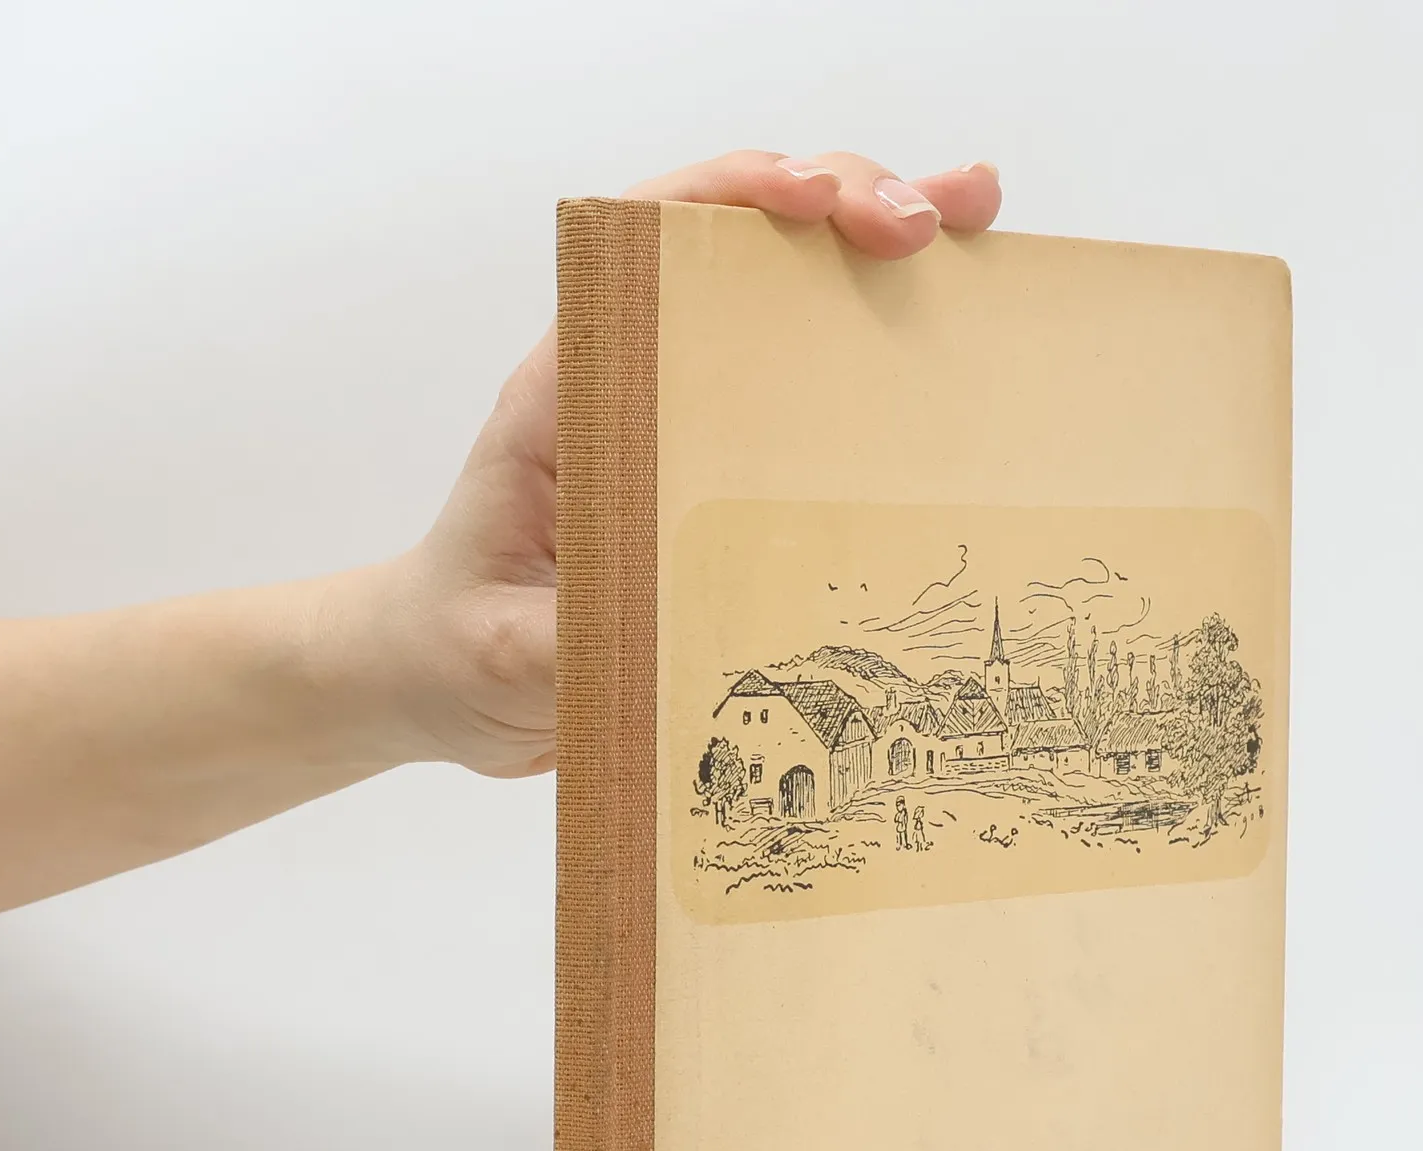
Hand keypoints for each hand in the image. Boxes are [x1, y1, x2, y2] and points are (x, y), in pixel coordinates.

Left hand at [380, 150, 1003, 777]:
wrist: (443, 679)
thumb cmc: (457, 645)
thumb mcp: (504, 652)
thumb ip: (572, 639)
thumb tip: (671, 630)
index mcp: (571, 392)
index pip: (647, 244)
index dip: (734, 199)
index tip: (819, 206)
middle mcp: (633, 377)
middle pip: (737, 244)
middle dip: (841, 203)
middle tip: (938, 222)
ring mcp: (686, 414)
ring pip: (787, 298)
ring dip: (881, 252)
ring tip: (980, 231)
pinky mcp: (723, 465)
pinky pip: (810, 389)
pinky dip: (884, 350)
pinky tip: (958, 341)